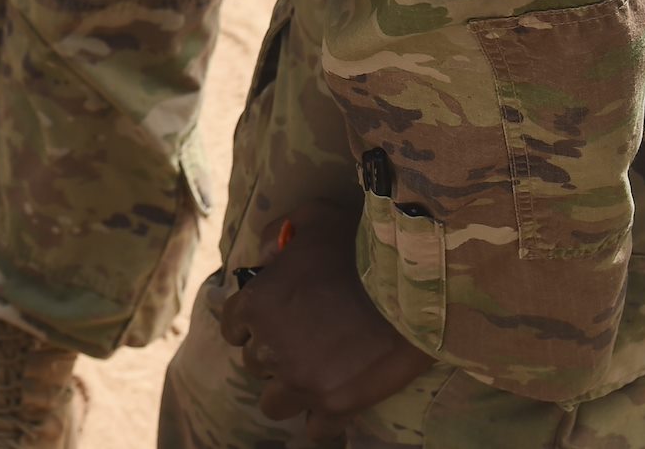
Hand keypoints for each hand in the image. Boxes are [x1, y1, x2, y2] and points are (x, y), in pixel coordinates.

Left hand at [219, 202, 437, 436]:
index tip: (270, 324)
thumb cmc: (361, 247)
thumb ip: (279, 231)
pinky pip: (315, 430)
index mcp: (257, 303)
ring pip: (274, 403)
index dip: (251, 326)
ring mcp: (300, 380)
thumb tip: (265, 252)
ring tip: (313, 379)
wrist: (411, 289)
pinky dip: (322, 421)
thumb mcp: (313, 217)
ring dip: (289, 392)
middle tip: (302, 344)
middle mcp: (269, 346)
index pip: (233, 327)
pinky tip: (336, 403)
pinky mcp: (334, 405)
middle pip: (255, 364)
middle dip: (275, 355)